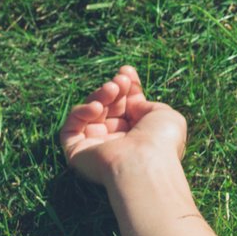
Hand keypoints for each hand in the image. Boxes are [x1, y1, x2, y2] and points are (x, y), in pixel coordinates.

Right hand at [59, 65, 187, 186]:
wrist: (145, 164)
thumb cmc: (161, 141)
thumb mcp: (165, 115)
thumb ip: (146, 104)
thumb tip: (131, 99)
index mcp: (139, 135)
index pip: (127, 106)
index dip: (126, 87)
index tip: (127, 71)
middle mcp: (117, 141)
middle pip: (109, 106)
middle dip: (114, 89)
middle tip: (120, 82)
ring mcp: (96, 146)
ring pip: (90, 112)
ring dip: (100, 96)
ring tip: (112, 89)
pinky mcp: (76, 152)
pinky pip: (71, 127)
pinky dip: (82, 111)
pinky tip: (97, 107)